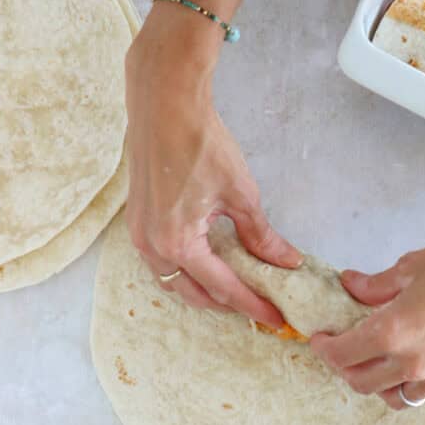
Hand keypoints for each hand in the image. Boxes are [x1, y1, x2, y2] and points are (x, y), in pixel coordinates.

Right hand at [124, 11, 300, 324]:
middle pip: (195, 294)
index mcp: (178, 244)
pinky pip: (163, 263)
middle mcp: (153, 247)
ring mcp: (141, 236)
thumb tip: (286, 262)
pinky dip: (187, 272)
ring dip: (205, 291)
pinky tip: (209, 267)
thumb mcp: (241, 194)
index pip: (224, 289)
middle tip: (260, 308)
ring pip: (175, 282)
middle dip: (228, 305)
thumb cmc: (201, 143)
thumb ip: (261, 236)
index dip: (253, 306)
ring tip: (238, 292)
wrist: (164, 105)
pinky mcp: (139, 222)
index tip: (276, 319)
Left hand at [311, 220, 424, 408]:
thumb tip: (352, 286)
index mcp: (393, 332)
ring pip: (389, 396)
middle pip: (359, 382)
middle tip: (342, 348)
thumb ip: (377, 285)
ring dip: (373, 382)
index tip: (322, 337)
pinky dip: (403, 385)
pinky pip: (418, 393)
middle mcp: (411, 362)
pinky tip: (406, 362)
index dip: (325, 347)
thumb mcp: (415, 265)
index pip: (343, 354)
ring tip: (372, 360)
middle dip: (343, 367)